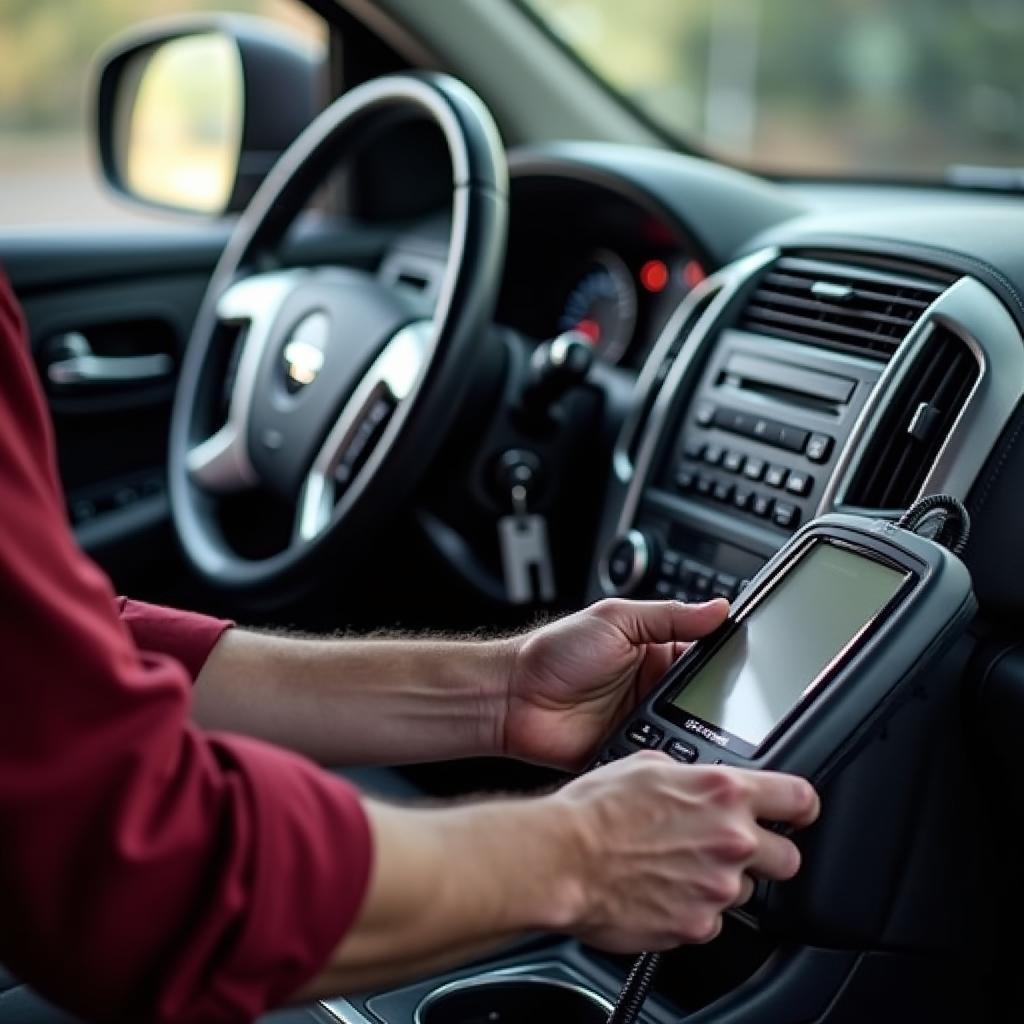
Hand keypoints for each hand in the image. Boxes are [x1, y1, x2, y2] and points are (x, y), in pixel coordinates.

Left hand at [501, 598, 728, 769]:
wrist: (511, 697)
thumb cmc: (552, 651)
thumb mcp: (615, 619)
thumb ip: (668, 616)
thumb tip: (718, 606)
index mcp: (656, 652)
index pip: (709, 656)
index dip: (733, 662)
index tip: (761, 668)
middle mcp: (656, 688)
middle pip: (707, 700)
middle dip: (724, 706)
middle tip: (746, 712)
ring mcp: (645, 722)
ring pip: (692, 734)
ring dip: (701, 734)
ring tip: (716, 734)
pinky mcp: (631, 753)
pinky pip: (663, 760)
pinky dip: (674, 761)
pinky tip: (684, 759)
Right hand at [552, 754, 819, 950]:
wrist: (561, 857)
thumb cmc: (595, 809)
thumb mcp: (647, 765)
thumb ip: (692, 776)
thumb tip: (701, 783)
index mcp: (724, 792)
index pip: (800, 799)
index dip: (800, 808)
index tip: (795, 814)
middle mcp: (731, 840)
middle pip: (788, 858)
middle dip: (766, 855)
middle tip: (732, 849)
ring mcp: (718, 888)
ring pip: (746, 892)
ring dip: (721, 882)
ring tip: (677, 869)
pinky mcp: (698, 926)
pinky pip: (712, 922)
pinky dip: (693, 910)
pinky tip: (662, 891)